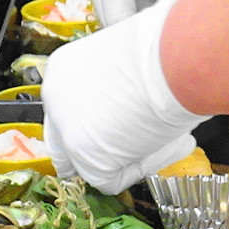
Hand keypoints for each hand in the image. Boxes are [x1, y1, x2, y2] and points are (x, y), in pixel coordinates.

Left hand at [43, 0, 202, 191]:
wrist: (173, 58)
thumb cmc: (163, 49)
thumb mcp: (126, 60)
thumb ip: (116, 85)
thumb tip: (130, 107)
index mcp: (63, 69)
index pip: (67, 110)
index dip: (94, 123)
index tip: (120, 127)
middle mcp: (55, 98)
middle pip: (63, 143)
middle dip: (93, 152)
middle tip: (126, 153)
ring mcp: (66, 129)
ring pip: (88, 164)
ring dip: (124, 158)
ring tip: (164, 136)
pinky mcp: (85, 155)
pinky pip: (109, 180)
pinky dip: (139, 169)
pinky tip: (163, 145)